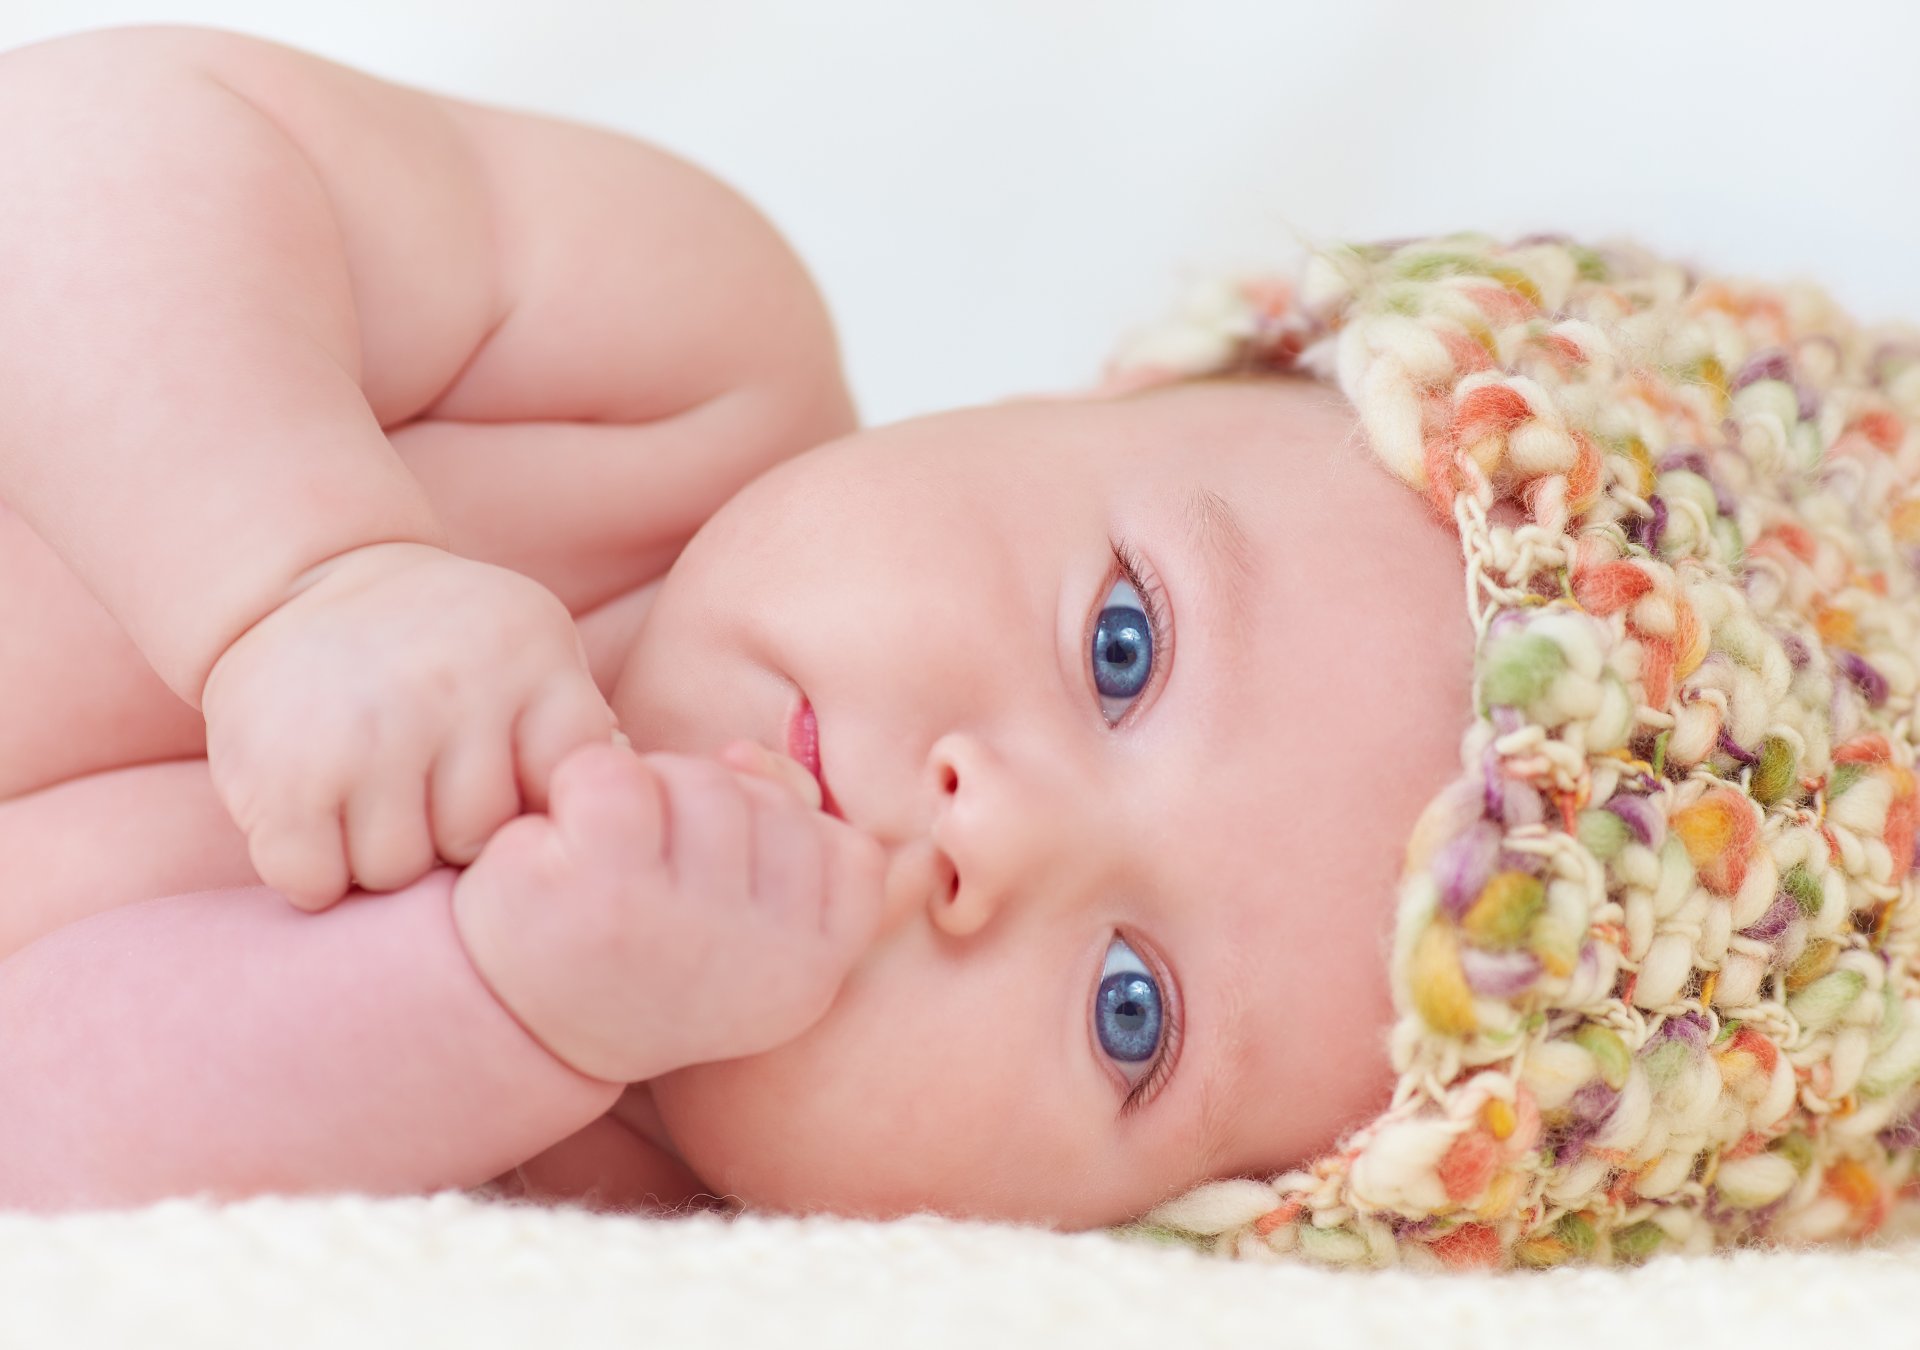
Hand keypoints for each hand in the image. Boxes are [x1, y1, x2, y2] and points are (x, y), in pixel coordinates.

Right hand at [200, 541, 619, 909]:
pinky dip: (312, 873)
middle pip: (479, 840)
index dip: (539, 809)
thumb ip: (581, 726)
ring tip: (370, 803)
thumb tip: (646, 797)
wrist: (306, 582)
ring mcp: (367, 733)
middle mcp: (454, 691)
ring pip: (396, 869)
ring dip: (379, 859)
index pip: (570, 786)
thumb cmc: (447, 645)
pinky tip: (314, 823)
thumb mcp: (532, 651)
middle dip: (452, 838)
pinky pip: (316, 881)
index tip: (505, 791)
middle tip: (423, 798)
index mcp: (531, 661)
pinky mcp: (285, 775)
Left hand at [449, 740, 885, 1083]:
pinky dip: (579, 786)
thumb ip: (784, 831)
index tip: (720, 895)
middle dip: (702, 813)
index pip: (850, 852)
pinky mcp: (600, 895)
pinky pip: (615, 774)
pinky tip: (560, 843)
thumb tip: (743, 756)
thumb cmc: (646, 950)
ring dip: (643, 795)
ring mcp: (680, 928)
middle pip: (765, 803)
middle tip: (650, 879)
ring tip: (605, 860)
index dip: (783, 847)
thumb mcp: (744, 917)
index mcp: (807, 978)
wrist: (512, 1024)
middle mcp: (757, 960)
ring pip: (697, 780)